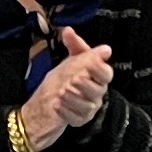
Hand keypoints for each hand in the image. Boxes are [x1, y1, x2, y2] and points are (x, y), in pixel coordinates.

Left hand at [19, 33, 115, 150]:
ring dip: (74, 99)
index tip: (91, 63)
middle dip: (86, 85)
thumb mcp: (67, 61)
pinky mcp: (79, 121)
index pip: (106, 73)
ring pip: (88, 105)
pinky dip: (66, 111)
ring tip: (61, 93)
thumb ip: (69, 46)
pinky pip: (76, 118)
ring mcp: (88, 108)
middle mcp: (96, 93)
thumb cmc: (60, 81)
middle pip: (98, 90)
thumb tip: (68, 30)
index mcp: (96, 77)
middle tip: (73, 80)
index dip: (100, 69)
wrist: (45, 105)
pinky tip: (56, 105)